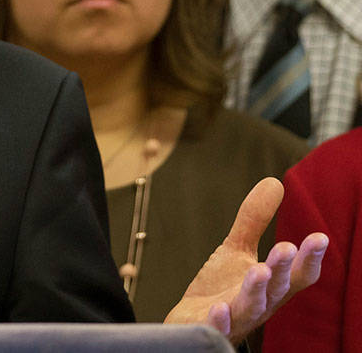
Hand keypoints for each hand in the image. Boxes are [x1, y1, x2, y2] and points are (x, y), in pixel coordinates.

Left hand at [164, 177, 327, 342]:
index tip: (319, 237)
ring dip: (256, 290)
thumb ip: (254, 220)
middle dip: (282, 268)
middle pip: (277, 288)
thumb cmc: (221, 287)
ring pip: (252, 307)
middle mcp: (261, 303)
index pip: (298, 274)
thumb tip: (274, 182)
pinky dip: (220, 320)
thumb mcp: (237, 249)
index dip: (310, 258)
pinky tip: (219, 308)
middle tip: (286, 247)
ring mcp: (237, 318)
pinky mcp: (211, 329)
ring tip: (258, 270)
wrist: (192, 321)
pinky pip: (218, 328)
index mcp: (273, 286)